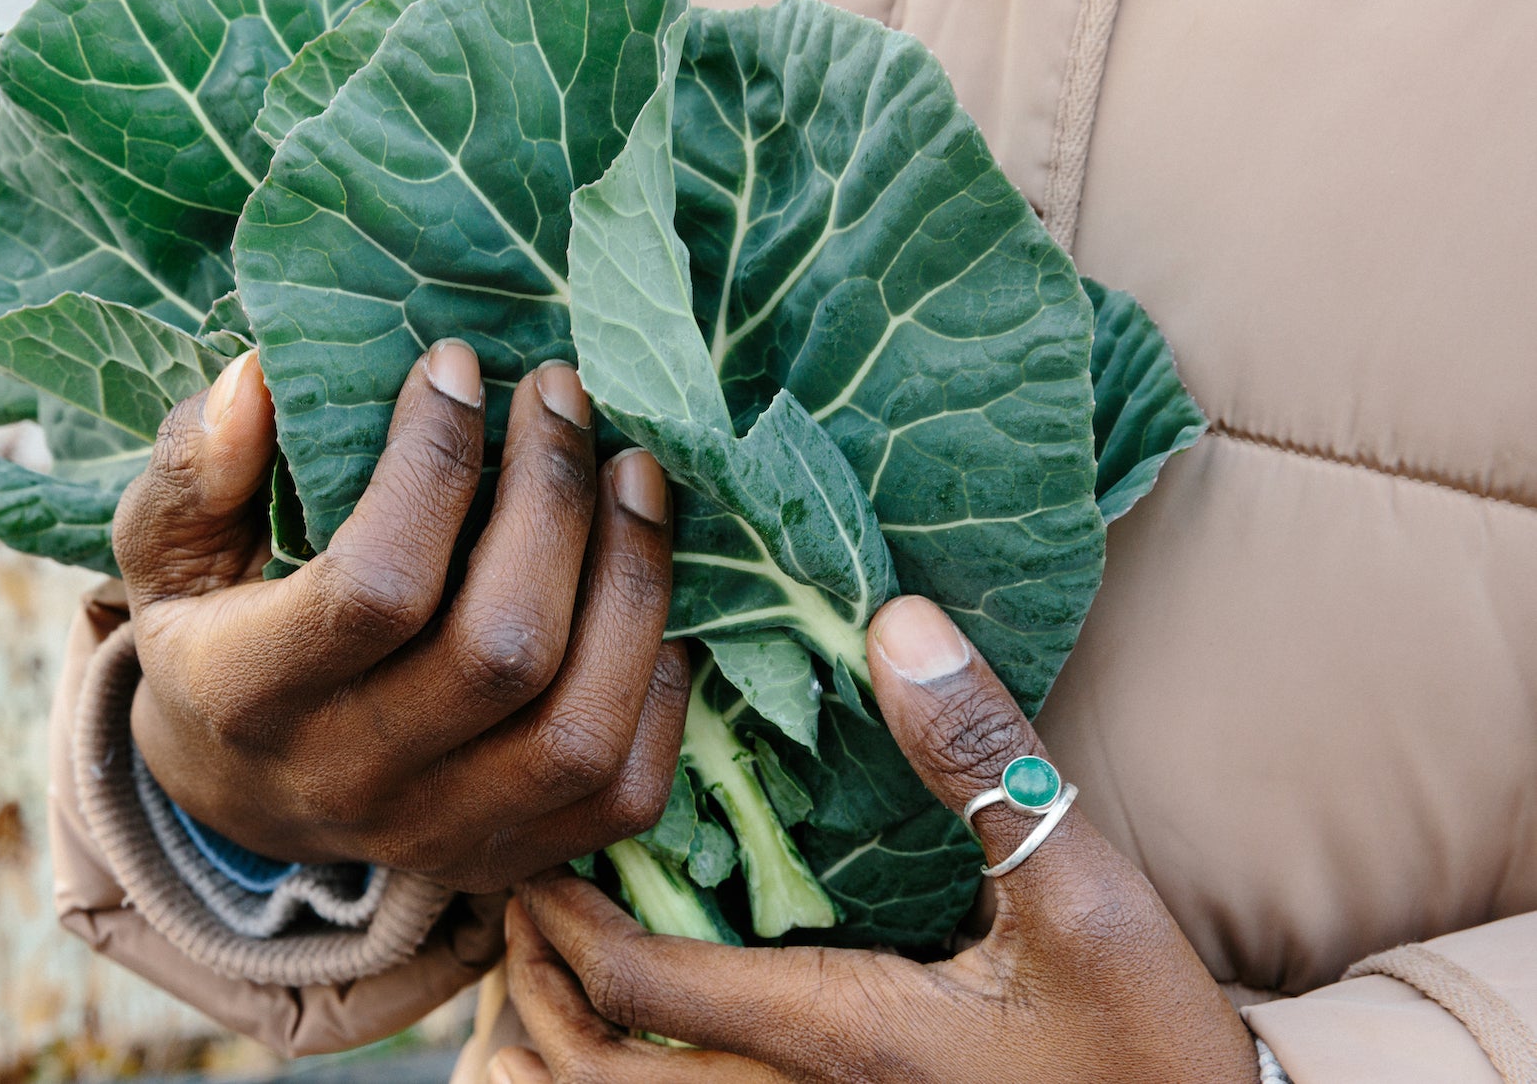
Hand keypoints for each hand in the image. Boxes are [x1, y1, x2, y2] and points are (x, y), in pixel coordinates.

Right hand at [118, 339, 689, 893]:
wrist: (238, 793)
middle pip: (502, 650)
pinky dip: (660, 683)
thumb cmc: (211, 633)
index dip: (433, 466)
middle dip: (554, 501)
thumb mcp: (164, 548)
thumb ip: (192, 466)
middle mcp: (350, 777)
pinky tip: (646, 590)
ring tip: (634, 474)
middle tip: (562, 395)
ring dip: (631, 584)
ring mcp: (442, 831)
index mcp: (249, 695)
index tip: (455, 366)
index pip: (375, 587)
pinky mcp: (512, 857)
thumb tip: (261, 380)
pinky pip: (626, 791)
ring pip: (580, 729)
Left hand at [491, 595, 1257, 1083]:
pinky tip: (624, 1050)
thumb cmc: (1147, 1044)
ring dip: (555, 1058)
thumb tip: (894, 624)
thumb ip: (982, 763)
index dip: (562, 915)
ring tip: (535, 977)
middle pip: (594, 1080)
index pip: (641, 984)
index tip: (533, 842)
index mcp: (839, 1039)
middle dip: (527, 993)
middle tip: (513, 902)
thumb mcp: (1086, 893)